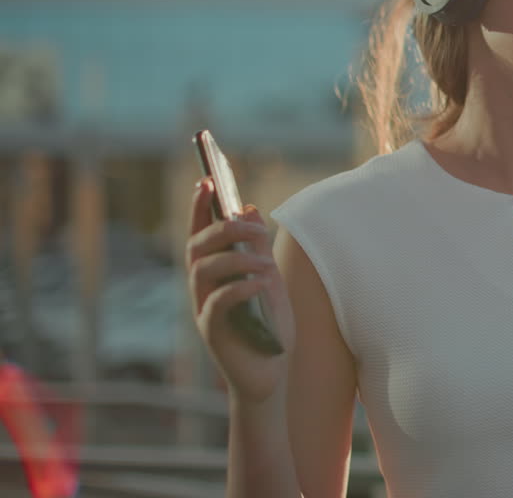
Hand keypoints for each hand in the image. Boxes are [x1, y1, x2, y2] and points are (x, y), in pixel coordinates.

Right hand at [185, 178, 295, 404]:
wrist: (271, 376)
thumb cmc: (270, 329)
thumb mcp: (270, 281)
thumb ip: (258, 249)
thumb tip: (249, 208)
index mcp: (216, 274)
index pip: (201, 233)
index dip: (200, 206)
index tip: (207, 180)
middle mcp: (204, 288)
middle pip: (197, 247)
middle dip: (221, 228)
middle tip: (250, 225)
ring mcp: (205, 309)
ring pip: (203, 270)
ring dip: (236, 258)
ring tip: (263, 262)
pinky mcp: (213, 331)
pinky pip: (218, 302)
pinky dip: (240, 288)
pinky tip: (261, 284)